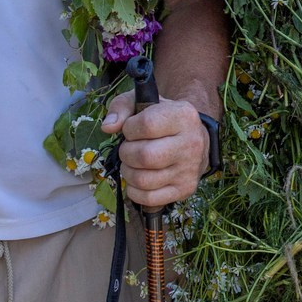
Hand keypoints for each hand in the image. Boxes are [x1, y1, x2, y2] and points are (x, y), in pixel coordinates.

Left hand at [100, 89, 210, 207]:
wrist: (193, 141)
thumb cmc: (163, 120)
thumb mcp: (143, 103)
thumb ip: (121, 107)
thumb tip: (108, 127)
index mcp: (183, 116)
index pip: (147, 125)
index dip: (129, 129)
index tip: (131, 129)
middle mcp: (191, 143)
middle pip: (144, 156)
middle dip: (126, 153)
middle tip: (128, 150)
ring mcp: (189, 169)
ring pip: (143, 180)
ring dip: (128, 172)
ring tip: (133, 164)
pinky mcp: (185, 189)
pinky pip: (149, 198)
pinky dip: (135, 191)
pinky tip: (138, 180)